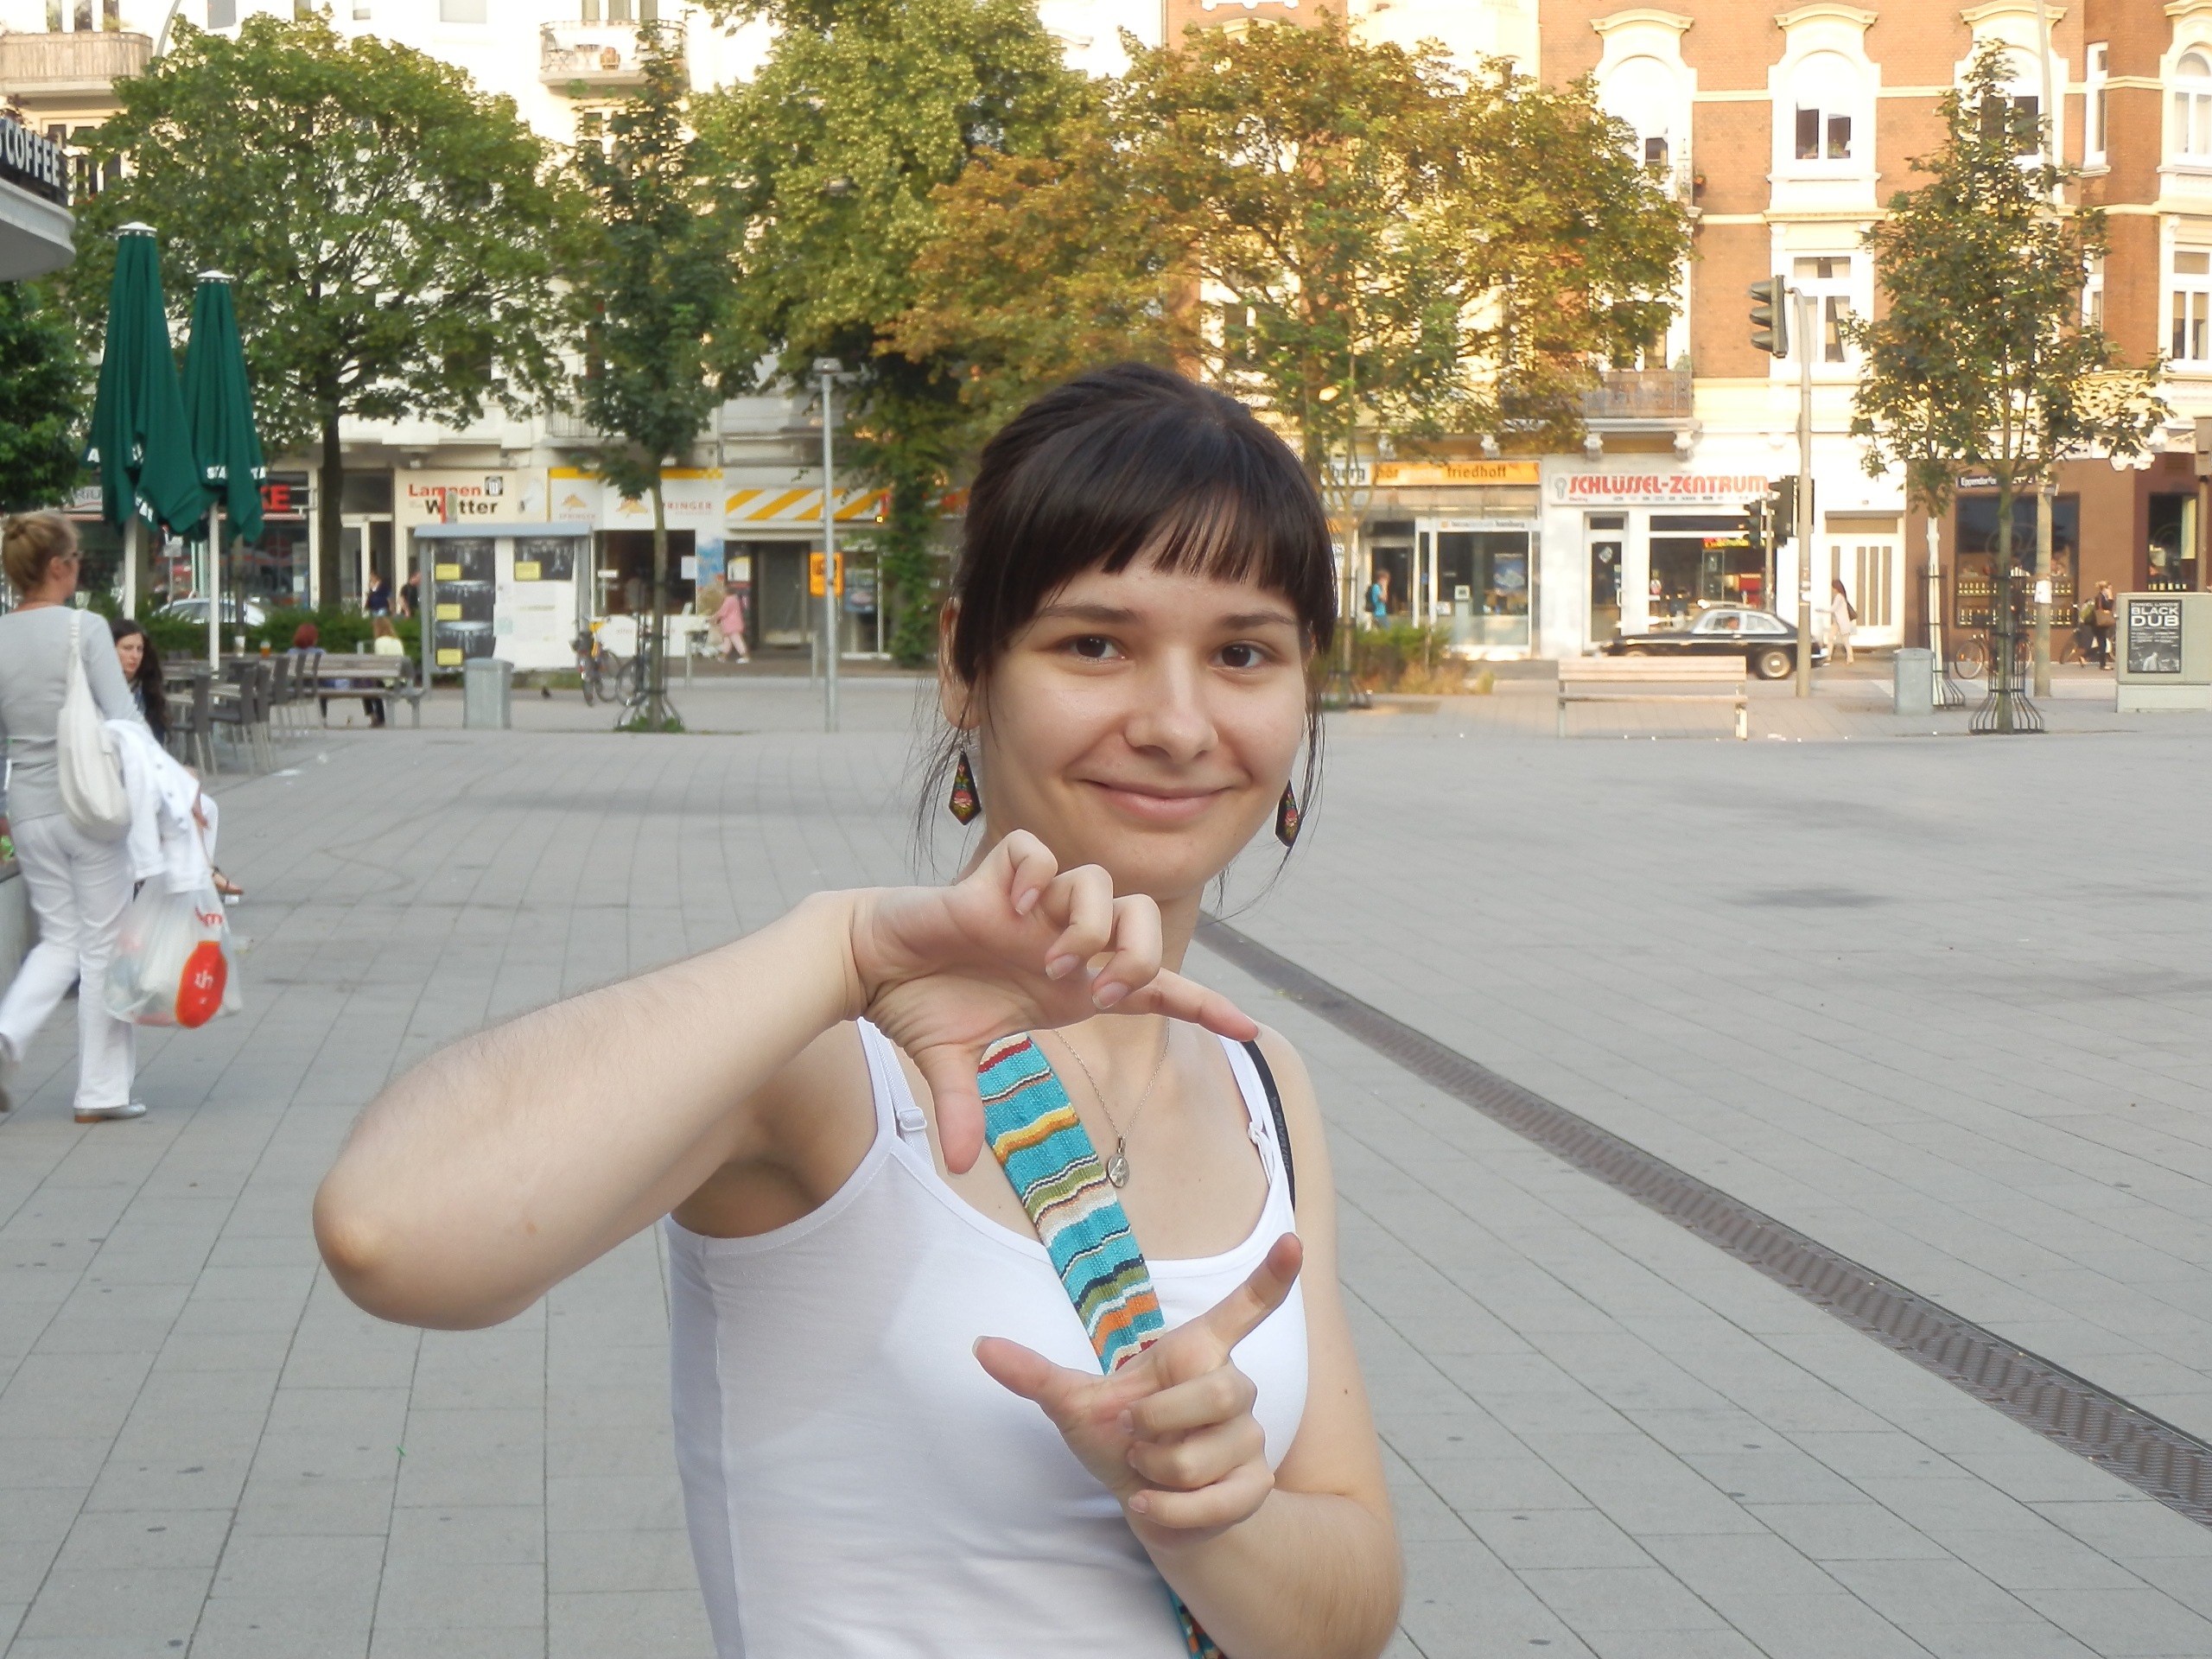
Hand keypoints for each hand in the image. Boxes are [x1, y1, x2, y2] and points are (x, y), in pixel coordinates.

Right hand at [849, 829, 1255, 1170]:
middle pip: (1145, 922)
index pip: (1155, 986)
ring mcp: (1033, 906)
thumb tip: (958, 1166)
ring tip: (1049, 962)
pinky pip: (1037, 855)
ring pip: (1101, 884)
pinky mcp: (997, 877)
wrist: (869, 963)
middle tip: (1098, 994)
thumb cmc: (917, 1004)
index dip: (1201, 1004)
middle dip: (1139, 958)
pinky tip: (1010, 909)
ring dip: (1089, 927)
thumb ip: (963, 1107)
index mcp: (1069, 984)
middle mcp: (1061, 940)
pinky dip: (1033, 877)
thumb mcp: (948, 1062)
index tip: (1248, 1028)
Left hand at [975, 1233, 1301, 1540]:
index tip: (1293, 1238)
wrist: (1146, 1502)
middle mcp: (1232, 1385)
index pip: (1245, 1307)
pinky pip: (1217, 1499)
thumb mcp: (1073, 1405)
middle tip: (1134, 1433)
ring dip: (1156, 1470)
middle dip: (1158, 1422)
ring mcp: (1250, 1436)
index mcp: (1195, 1350)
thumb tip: (979, 1345)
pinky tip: (1150, 1504)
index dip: (1271, 1276)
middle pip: (1217, 1392)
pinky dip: (1170, 1511)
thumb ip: (1034, 1374)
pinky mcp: (1256, 1486)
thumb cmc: (1116, 1439)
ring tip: (1147, 1468)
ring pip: (1206, 1454)